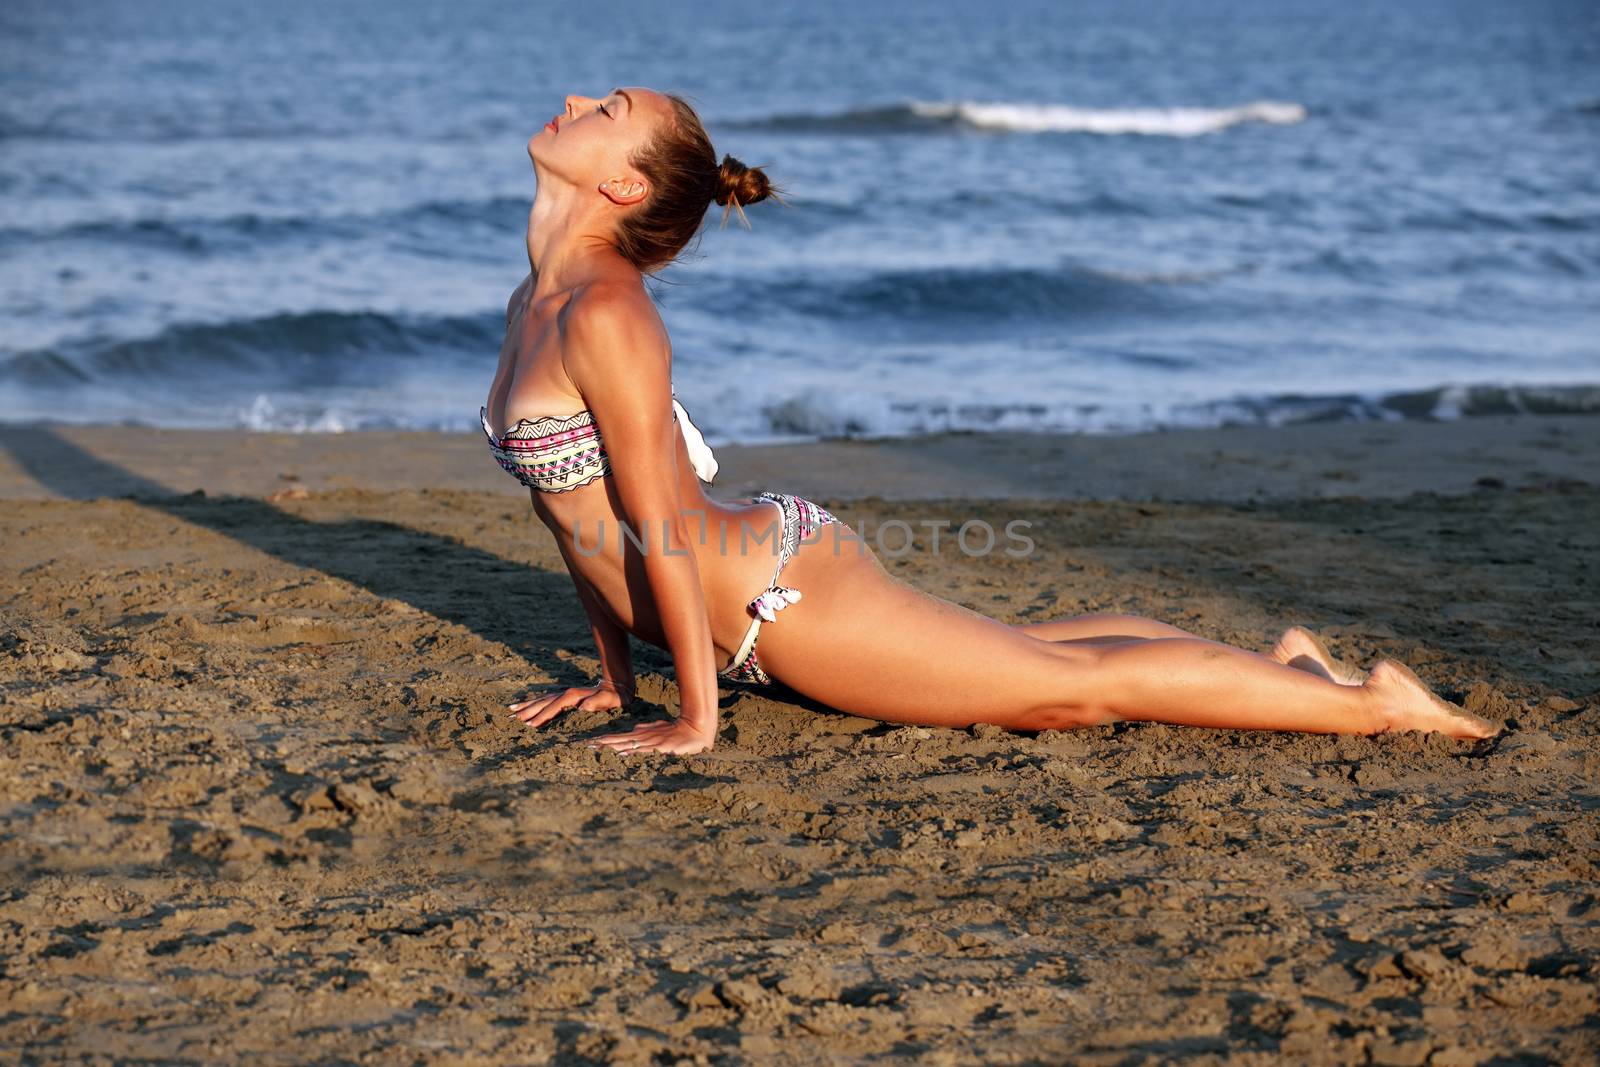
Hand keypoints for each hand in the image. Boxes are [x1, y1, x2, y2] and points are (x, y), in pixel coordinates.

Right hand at [507, 679, 630, 728]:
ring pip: (541, 700)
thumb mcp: (609, 700)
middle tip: (511, 718)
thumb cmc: (614, 697)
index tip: (530, 724)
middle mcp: (566, 694)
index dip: (542, 716)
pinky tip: (526, 707)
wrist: (617, 686)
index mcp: (573, 697)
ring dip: (527, 706)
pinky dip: (534, 703)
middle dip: (527, 710)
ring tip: (511, 711)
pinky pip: (546, 701)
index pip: (554, 707)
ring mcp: (565, 695)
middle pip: (543, 702)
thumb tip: (584, 706)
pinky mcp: (565, 697)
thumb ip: (597, 702)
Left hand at [587, 718, 714, 755]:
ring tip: (595, 748)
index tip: (587, 743)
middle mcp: (642, 738)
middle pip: (617, 741)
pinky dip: (631, 751)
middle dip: (600, 743)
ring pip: (626, 744)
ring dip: (611, 747)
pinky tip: (621, 752)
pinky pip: (643, 750)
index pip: (617, 738)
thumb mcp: (659, 729)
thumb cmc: (678, 730)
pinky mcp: (660, 747)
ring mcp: (650, 742)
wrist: (696, 729)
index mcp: (641, 735)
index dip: (602, 740)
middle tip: (583, 745)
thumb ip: (646, 729)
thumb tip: (634, 731)